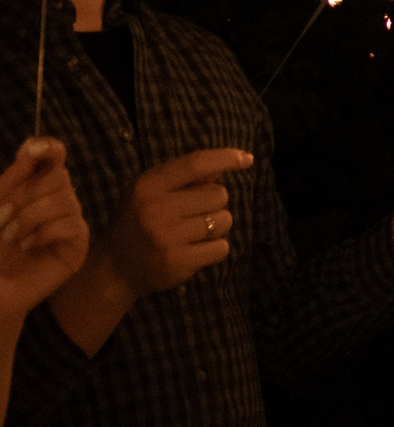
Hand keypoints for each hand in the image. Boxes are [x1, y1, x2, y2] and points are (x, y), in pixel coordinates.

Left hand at [0, 139, 87, 317]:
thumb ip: (7, 182)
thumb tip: (28, 155)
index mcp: (33, 188)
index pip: (53, 158)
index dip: (48, 147)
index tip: (31, 149)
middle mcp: (55, 202)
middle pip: (59, 176)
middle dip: (26, 194)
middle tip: (2, 217)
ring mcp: (69, 223)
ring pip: (64, 199)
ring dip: (29, 217)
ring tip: (11, 239)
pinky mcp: (77, 246)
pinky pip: (70, 224)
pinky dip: (43, 233)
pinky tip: (28, 248)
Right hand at [108, 146, 251, 295]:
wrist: (114, 268)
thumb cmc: (138, 222)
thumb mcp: (150, 193)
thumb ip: (185, 179)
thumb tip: (223, 165)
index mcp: (148, 185)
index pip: (195, 164)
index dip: (225, 158)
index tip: (247, 158)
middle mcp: (156, 209)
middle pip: (219, 195)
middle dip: (214, 203)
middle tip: (193, 214)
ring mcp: (167, 238)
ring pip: (224, 221)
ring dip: (217, 226)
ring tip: (193, 233)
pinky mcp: (179, 262)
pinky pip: (222, 247)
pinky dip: (215, 248)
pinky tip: (195, 250)